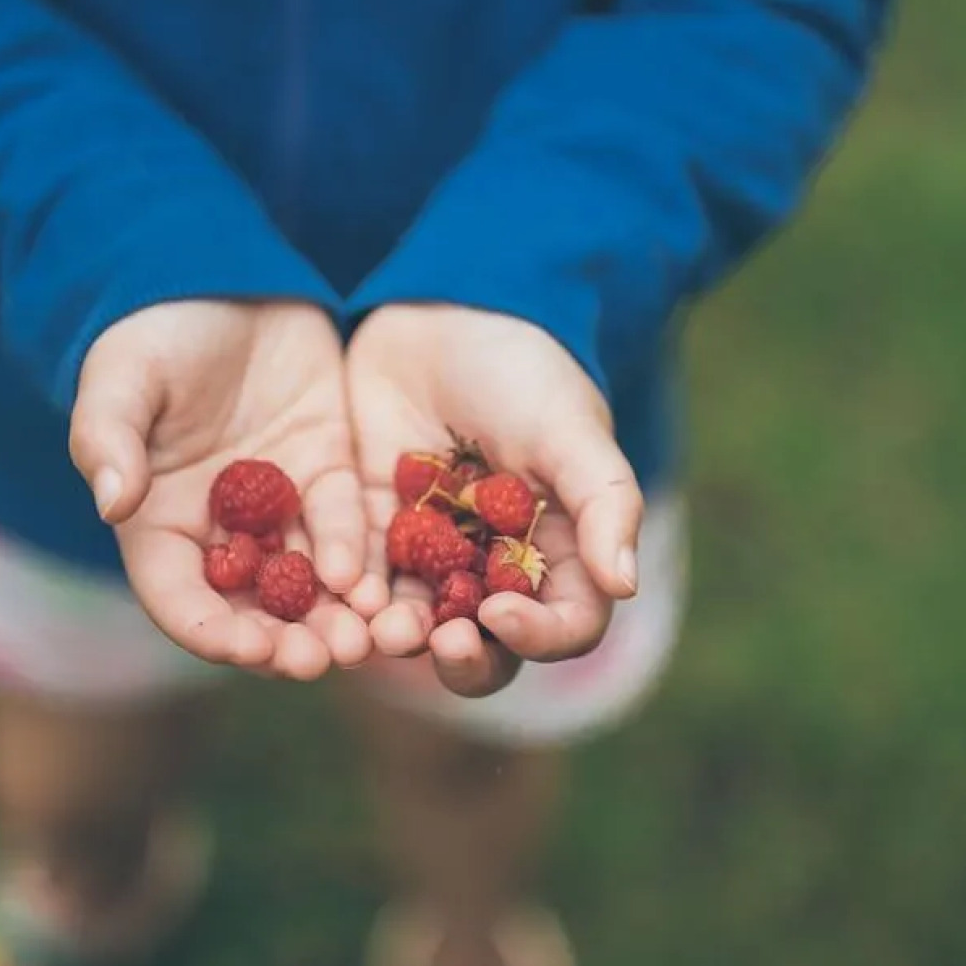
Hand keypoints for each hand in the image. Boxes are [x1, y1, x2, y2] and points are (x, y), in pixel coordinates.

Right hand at [69, 300, 372, 679]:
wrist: (216, 274)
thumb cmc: (152, 330)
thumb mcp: (122, 378)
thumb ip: (110, 438)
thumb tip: (112, 500)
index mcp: (160, 522)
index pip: (181, 598)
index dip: (212, 631)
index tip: (249, 649)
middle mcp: (222, 529)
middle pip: (253, 607)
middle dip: (286, 641)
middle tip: (321, 661)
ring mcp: (279, 506)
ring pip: (308, 582)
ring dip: (334, 618)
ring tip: (363, 642)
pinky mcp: (327, 473)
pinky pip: (346, 526)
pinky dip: (359, 558)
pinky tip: (374, 582)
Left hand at [346, 304, 643, 697]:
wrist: (443, 309)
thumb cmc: (524, 369)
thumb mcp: (569, 430)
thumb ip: (602, 504)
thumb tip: (625, 587)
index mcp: (556, 554)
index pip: (563, 624)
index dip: (538, 635)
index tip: (501, 612)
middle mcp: (494, 568)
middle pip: (487, 644)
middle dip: (464, 656)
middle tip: (441, 643)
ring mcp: (429, 553)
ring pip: (416, 621)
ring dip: (400, 635)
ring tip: (380, 629)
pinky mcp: (369, 526)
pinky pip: (360, 576)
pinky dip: (351, 593)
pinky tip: (340, 591)